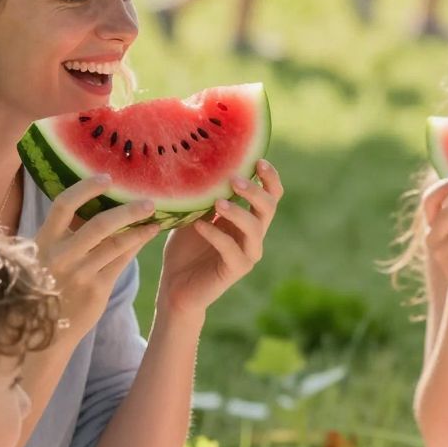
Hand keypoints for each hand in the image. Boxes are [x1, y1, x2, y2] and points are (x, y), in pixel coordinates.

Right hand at [35, 178, 161, 338]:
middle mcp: (61, 255)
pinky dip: (137, 244)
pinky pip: (122, 261)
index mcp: (44, 240)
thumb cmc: (47, 283)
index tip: (107, 178)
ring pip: (117, 243)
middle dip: (127, 210)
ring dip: (140, 227)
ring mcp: (80, 273)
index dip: (86, 188)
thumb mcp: (44, 255)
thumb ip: (63, 233)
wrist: (43, 330)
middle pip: (99, 224)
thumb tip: (91, 201)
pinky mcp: (96, 289)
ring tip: (156, 216)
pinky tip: (150, 233)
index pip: (64, 205)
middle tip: (149, 200)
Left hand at [155, 159, 282, 318]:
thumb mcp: (193, 215)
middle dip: (255, 191)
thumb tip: (200, 165)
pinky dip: (215, 235)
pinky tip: (199, 226)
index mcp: (247, 219)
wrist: (176, 287)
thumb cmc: (185, 249)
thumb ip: (203, 196)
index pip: (271, 195)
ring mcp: (248, 253)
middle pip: (269, 207)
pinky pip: (231, 249)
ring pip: (255, 229)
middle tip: (235, 180)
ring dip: (238, 212)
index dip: (270, 178)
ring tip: (218, 202)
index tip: (258, 159)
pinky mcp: (236, 269)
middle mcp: (253, 234)